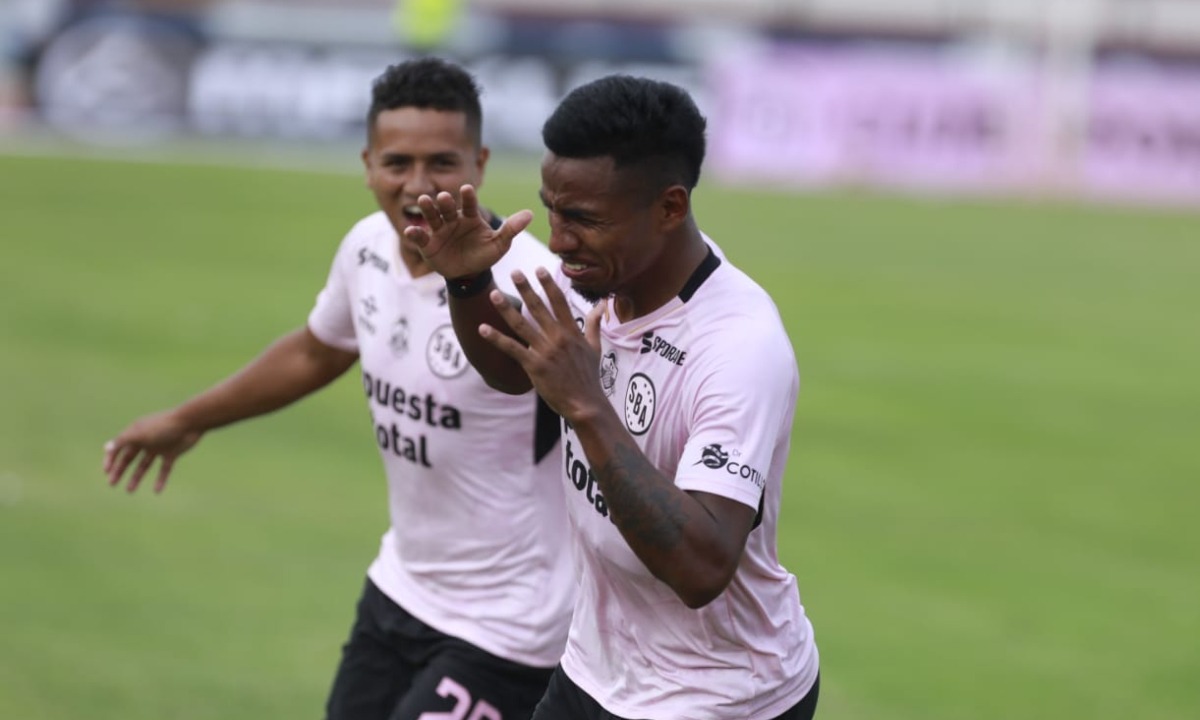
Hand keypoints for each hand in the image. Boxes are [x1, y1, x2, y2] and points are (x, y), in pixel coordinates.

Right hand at [103, 411, 202, 492]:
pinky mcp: (171, 453)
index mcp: (136, 433)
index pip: (118, 447)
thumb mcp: (141, 434)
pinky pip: (164, 469)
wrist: (190, 423)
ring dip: (136, 477)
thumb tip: (105, 448)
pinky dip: (160, 480)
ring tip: (129, 491)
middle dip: (120, 471)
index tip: (106, 472)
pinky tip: (156, 491)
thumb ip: (123, 441)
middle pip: (129, 458)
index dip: (110, 459)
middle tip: (112, 484)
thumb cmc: (163, 426)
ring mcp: (159, 447)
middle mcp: (146, 440)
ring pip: (144, 465)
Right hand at [404, 184, 532, 279]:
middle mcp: (453, 220)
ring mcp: (439, 231)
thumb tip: (531, 214)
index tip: (467, 189)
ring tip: (424, 201)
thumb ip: (512, 229)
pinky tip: (410, 230)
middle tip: (443, 196)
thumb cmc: (485, 254)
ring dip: (427, 209)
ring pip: (432, 217)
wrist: (469, 273)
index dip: (468, 197)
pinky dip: (415, 233)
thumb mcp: (499, 244)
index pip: (469, 204)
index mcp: (471, 217)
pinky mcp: (428, 244)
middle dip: (445, 202)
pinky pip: (420, 237)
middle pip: (448, 208)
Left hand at [479, 267, 607, 421]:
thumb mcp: (595, 348)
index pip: (559, 302)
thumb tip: (600, 306)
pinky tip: (483, 328)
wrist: (586, 403)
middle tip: (514, 272)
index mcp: (572, 332)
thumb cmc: (589, 377)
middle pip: (538, 308)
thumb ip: (594, 325)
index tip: (539, 269)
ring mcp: (545, 351)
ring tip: (494, 295)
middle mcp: (558, 338)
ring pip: (522, 324)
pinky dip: (496, 338)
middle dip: (526, 288)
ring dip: (506, 308)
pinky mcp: (534, 366)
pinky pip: (511, 348)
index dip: (548, 284)